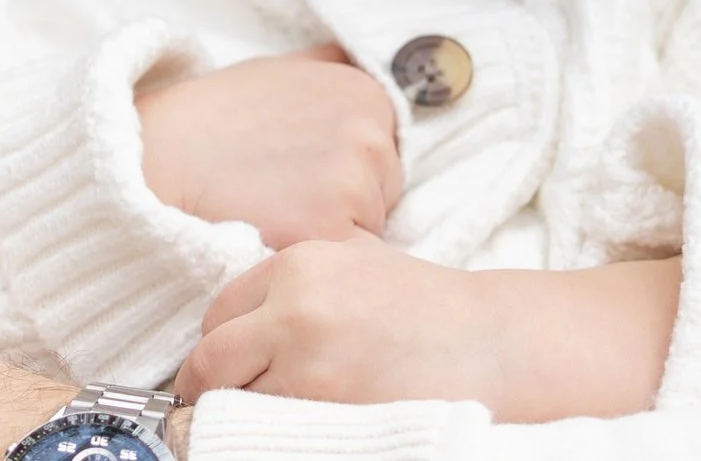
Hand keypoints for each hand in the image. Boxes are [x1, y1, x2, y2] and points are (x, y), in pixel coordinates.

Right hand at [136, 46, 401, 246]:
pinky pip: (338, 262)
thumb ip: (331, 69)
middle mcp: (371, 135)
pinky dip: (309, 256)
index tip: (296, 165)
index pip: (384, 155)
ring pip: (364, 233)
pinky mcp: (329, 230)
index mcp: (367, 94)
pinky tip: (271, 233)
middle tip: (281, 190)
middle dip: (341, 203)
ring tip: (272, 210)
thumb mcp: (280, 70)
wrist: (154, 157)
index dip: (338, 170)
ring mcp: (353, 183)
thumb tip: (366, 64)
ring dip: (327, 233)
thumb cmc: (215, 118)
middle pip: (382, 196)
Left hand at [176, 236, 682, 422]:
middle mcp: (292, 307)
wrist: (492, 343)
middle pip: (208, 360)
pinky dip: (267, 436)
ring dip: (238, 415)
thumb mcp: (354, 264)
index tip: (226, 369)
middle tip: (221, 407)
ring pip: (230, 402)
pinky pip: (266, 431)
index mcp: (296, 264)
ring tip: (266, 419)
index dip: (219, 346)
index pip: (216, 313)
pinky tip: (292, 431)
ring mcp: (307, 361)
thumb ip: (295, 283)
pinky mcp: (326, 408)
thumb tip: (237, 324)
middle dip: (209, 387)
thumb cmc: (427, 308)